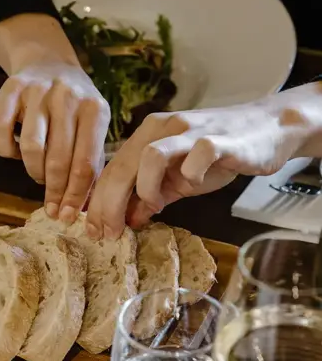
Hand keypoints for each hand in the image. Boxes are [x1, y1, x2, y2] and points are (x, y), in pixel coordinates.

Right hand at [0, 14, 109, 220]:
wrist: (48, 60)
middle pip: (59, 159)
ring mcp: (39, 91)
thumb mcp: (92, 125)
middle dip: (55, 190)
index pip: (86, 163)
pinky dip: (6, 150)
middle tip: (51, 208)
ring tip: (37, 175)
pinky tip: (15, 153)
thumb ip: (90, 161)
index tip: (67, 216)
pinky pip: (1, 129)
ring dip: (33, 171)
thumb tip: (82, 208)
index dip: (75, 195)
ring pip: (32, 147)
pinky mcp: (11, 87)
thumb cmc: (74, 105)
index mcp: (95, 110)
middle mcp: (68, 97)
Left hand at [86, 97, 309, 238]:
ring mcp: (190, 131)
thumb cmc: (218, 155)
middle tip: (110, 232)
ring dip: (145, 187)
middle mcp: (163, 128)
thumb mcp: (178, 179)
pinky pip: (197, 154)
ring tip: (154, 205)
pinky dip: (191, 175)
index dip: (98, 203)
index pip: (112, 171)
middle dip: (110, 203)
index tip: (94, 231)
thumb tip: (128, 220)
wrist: (267, 130)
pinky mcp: (219, 139)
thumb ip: (152, 196)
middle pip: (123, 166)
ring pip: (150, 156)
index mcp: (147, 137)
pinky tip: (194, 185)